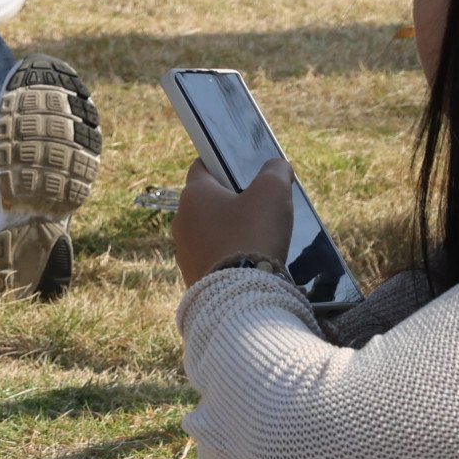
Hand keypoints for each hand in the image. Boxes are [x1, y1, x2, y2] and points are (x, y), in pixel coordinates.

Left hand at [171, 156, 294, 282]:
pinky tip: (249, 261)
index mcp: (193, 195)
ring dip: (229, 230)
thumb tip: (277, 166)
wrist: (240, 295)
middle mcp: (181, 221)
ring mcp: (183, 251)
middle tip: (259, 205)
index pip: (201, 167)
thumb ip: (275, 171)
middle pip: (207, 201)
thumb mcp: (272, 193)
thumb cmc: (253, 234)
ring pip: (209, 231)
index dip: (222, 163)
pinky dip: (228, 255)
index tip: (242, 169)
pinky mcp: (192, 276)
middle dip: (231, 200)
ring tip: (258, 237)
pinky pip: (212, 258)